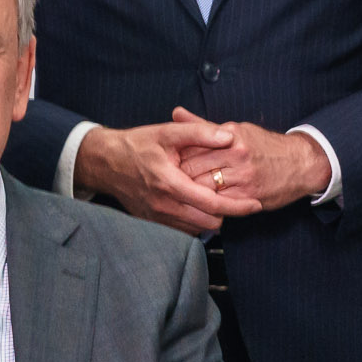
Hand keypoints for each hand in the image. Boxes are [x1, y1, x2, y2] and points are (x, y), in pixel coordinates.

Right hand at [74, 116, 263, 235]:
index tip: (256, 205)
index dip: (238, 206)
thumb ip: (199, 132)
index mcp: (170, 183)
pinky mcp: (153, 223)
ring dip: (210, 217)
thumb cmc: (137, 145)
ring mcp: (157, 218)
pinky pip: (183, 229)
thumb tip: (228, 136)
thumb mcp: (167, 132)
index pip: (212, 204)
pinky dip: (195, 219)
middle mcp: (164, 206)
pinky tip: (197, 203)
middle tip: (234, 196)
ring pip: (198, 229)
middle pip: (209, 222)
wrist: (106, 163)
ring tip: (215, 198)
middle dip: (226, 212)